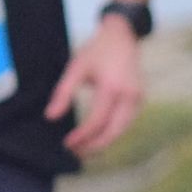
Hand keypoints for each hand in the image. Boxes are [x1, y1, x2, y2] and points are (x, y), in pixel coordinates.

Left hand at [48, 15, 146, 156]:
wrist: (122, 36)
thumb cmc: (96, 52)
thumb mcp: (75, 68)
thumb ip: (63, 93)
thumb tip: (50, 117)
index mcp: (112, 87)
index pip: (97, 121)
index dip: (82, 136)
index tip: (67, 144)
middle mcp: (129, 95)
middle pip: (113, 132)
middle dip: (94, 147)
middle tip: (76, 154)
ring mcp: (138, 98)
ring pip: (122, 130)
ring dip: (104, 142)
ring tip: (84, 149)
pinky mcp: (140, 99)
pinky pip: (126, 122)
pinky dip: (112, 132)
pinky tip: (97, 137)